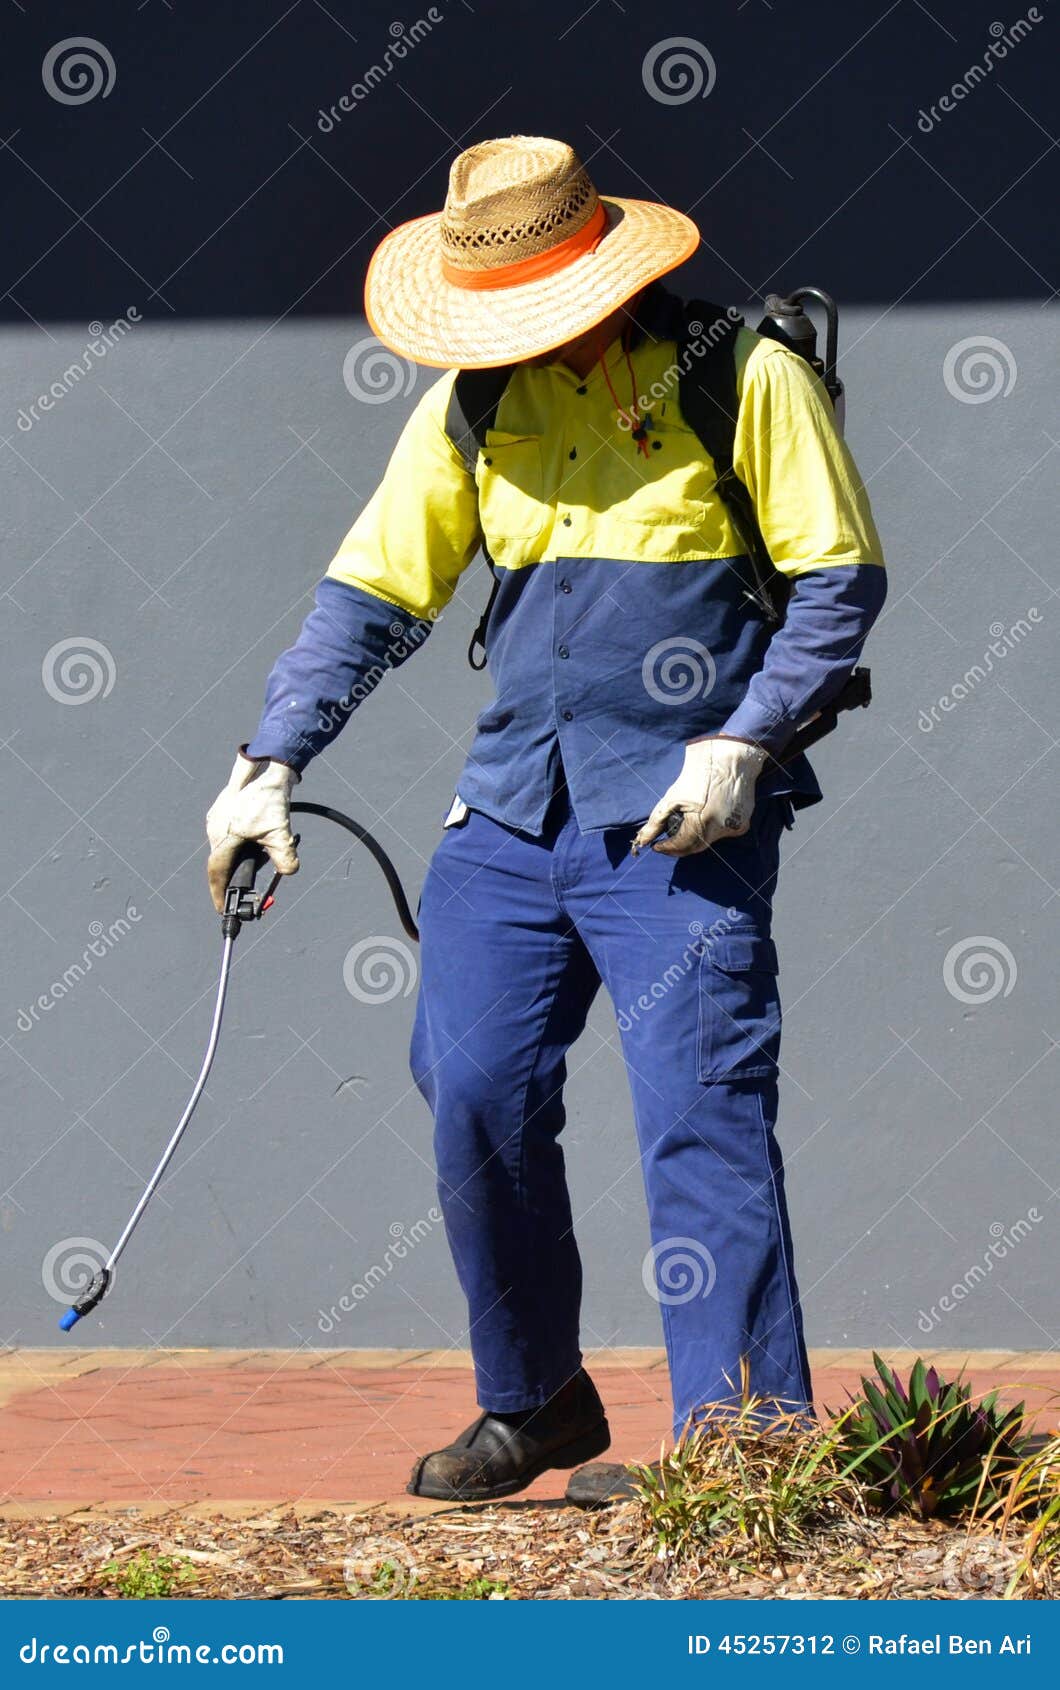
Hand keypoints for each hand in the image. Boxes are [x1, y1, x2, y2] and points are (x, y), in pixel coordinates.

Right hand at [205, 751, 299, 910]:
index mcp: (222, 836)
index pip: (216, 872)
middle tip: (242, 893)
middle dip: (231, 877)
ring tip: (252, 868)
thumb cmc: (270, 798)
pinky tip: (254, 846)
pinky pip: (227, 836)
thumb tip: (288, 872)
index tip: (222, 909)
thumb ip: (285, 857)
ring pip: (225, 848)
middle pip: (220, 861)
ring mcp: (216, 818)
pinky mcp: (223, 811)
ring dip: (237, 860)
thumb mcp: (281, 832)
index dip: (218, 893)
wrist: (270, 767)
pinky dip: (239, 846)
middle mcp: (214, 828)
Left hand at [632, 737, 767, 856]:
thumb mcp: (673, 796)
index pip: (682, 845)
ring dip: (695, 836)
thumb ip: (657, 821)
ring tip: (685, 824)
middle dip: (680, 846)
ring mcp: (736, 827)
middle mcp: (722, 828)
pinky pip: (722, 832)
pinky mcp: (743, 823)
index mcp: (705, 820)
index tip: (655, 845)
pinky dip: (711, 828)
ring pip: (710, 840)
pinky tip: (706, 816)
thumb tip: (642, 840)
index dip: (667, 848)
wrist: (733, 757)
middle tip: (666, 841)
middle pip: (696, 846)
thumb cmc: (700, 772)